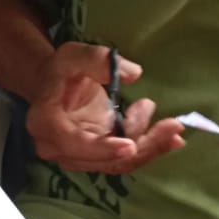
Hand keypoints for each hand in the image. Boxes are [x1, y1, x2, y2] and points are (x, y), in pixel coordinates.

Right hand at [27, 42, 184, 173]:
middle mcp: (58, 148)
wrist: (56, 86)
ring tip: (171, 125)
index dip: (102, 148)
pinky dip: (148, 149)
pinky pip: (124, 160)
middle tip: (172, 126)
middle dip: (142, 146)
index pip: (73, 143)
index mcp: (46, 122)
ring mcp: (78, 157)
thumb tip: (132, 73)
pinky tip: (169, 137)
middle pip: (104, 159)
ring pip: (118, 163)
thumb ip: (98, 60)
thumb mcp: (74, 55)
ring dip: (150, 146)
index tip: (130, 145)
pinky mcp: (97, 158)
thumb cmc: (62, 70)